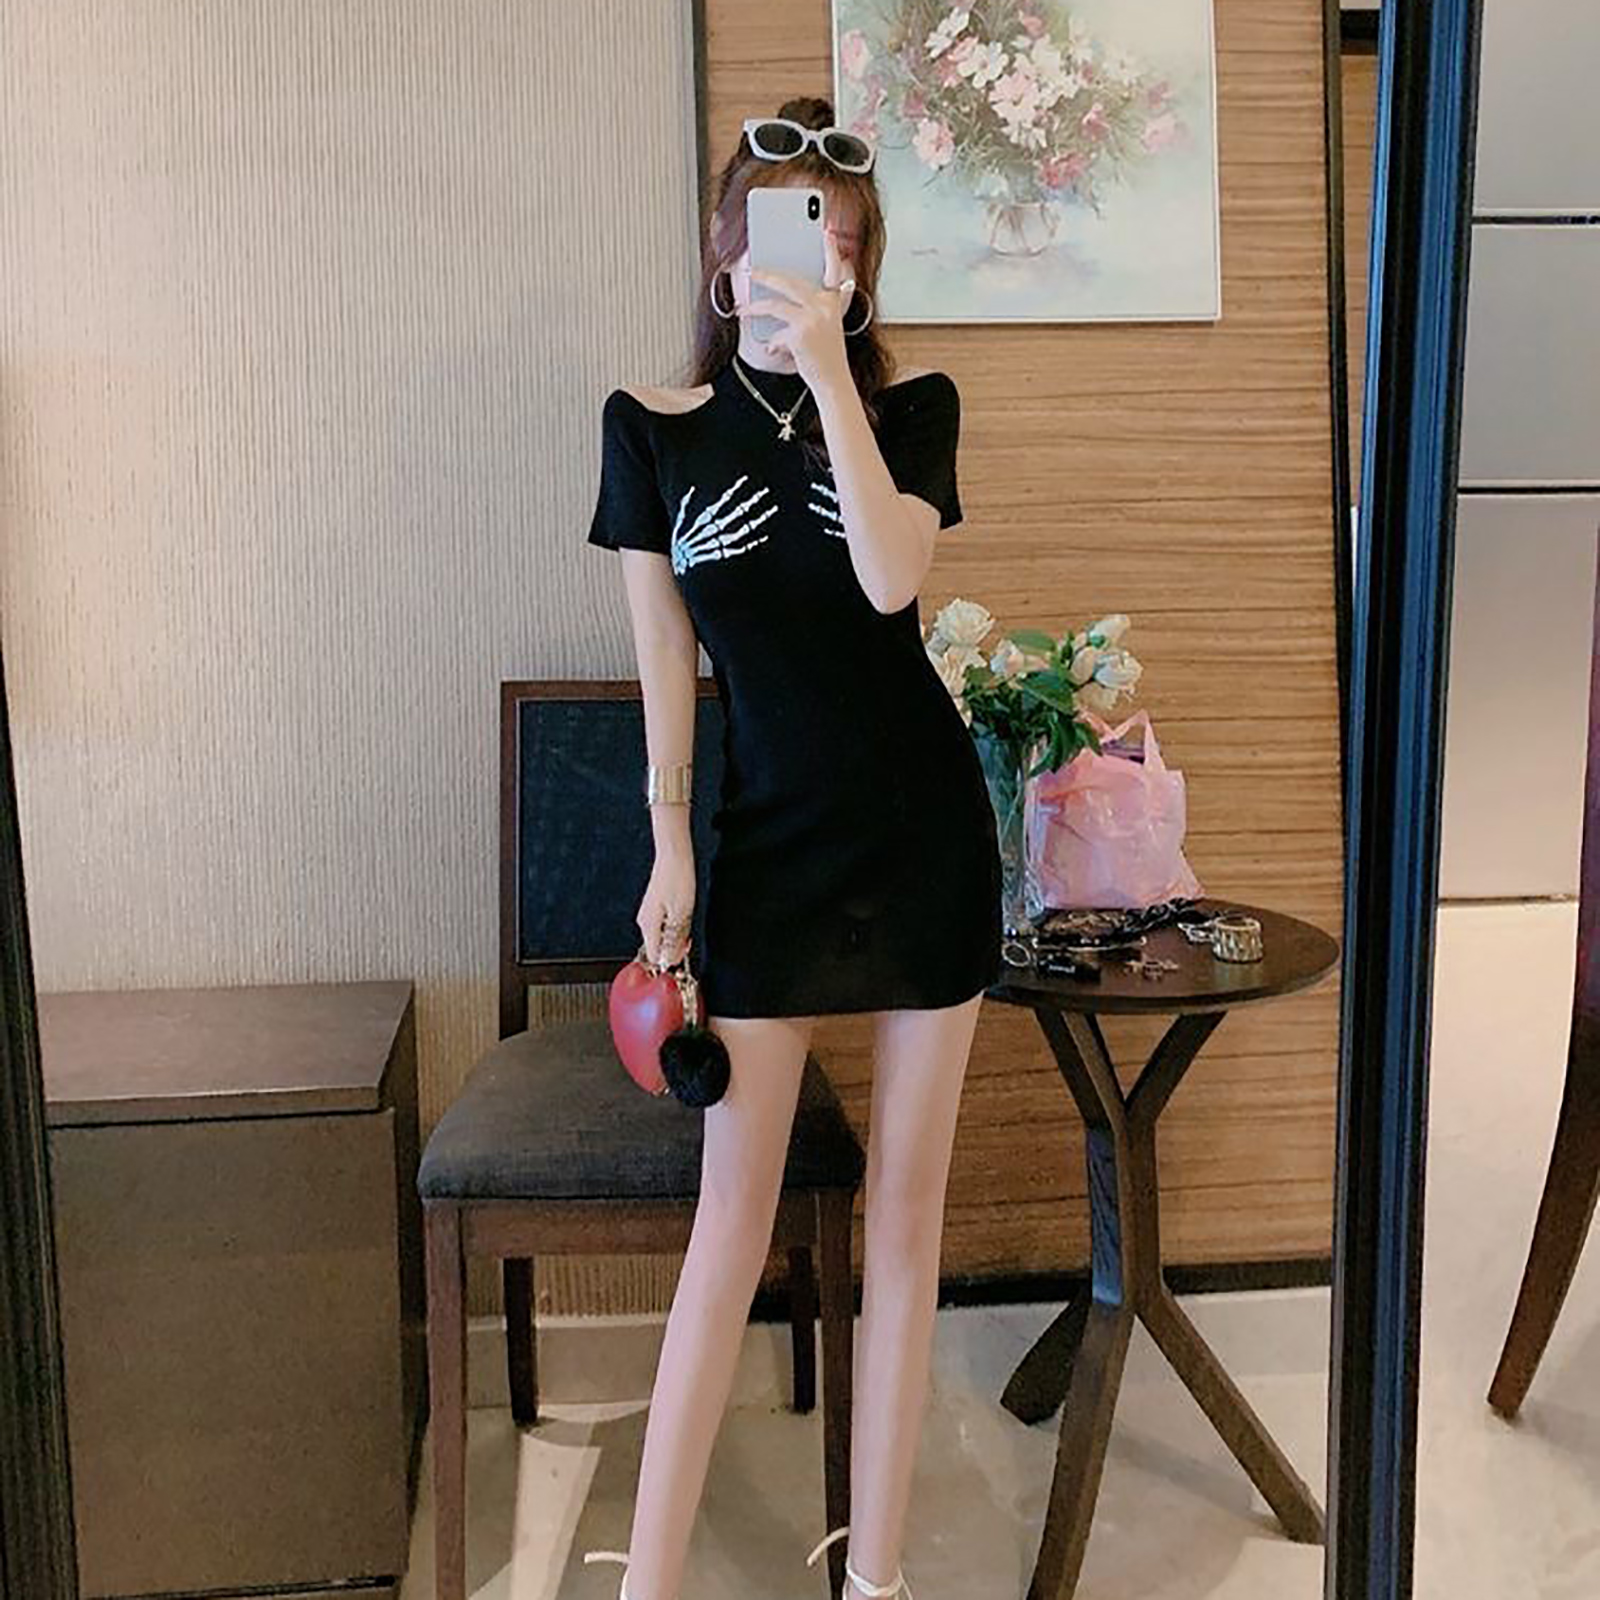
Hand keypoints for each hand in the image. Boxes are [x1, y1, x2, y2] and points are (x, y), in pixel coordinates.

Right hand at [638, 847, 695, 967]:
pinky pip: (663, 925)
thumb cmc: (677, 880)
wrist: (673, 856)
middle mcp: (644, 922)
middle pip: (658, 947)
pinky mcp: (654, 908)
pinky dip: (674, 923)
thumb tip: (670, 961)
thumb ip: (674, 940)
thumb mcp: (681, 914)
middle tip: (688, 928)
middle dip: (676, 944)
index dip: (671, 957)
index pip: (654, 957)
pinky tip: (681, 910)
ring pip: (662, 936)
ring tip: (685, 914)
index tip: (684, 946)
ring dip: (676, 932)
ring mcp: (648, 914)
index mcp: (648, 926)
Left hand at [744, 228, 854, 395]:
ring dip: (755, 309)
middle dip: (766, 275)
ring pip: (774, 305)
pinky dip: (772, 344)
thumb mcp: (826, 325)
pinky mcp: (800, 334)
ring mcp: (813, 318)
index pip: (834, 270)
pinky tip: (773, 350)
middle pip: (790, 282)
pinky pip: (775, 333)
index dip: (832, 251)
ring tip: (743, 311)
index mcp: (833, 301)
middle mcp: (825, 305)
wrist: (833, 382)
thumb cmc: (826, 354)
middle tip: (750, 271)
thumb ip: (814, 306)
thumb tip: (782, 291)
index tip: (828, 233)